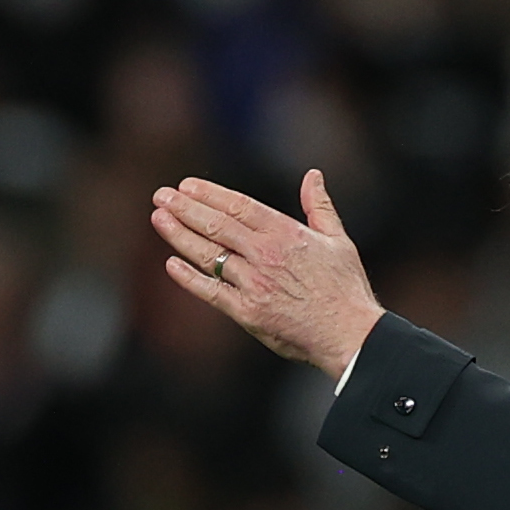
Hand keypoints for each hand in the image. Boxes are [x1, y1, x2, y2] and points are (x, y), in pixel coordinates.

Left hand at [150, 170, 382, 379]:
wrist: (349, 334)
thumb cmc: (346, 289)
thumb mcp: (338, 241)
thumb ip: (320, 207)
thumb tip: (313, 175)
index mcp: (287, 234)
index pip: (239, 206)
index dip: (210, 194)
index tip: (187, 185)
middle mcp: (266, 255)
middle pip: (217, 225)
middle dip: (185, 208)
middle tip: (162, 196)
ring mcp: (254, 283)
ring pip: (209, 254)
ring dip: (180, 235)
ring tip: (159, 219)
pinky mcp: (248, 312)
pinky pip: (211, 292)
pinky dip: (190, 278)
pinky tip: (172, 264)